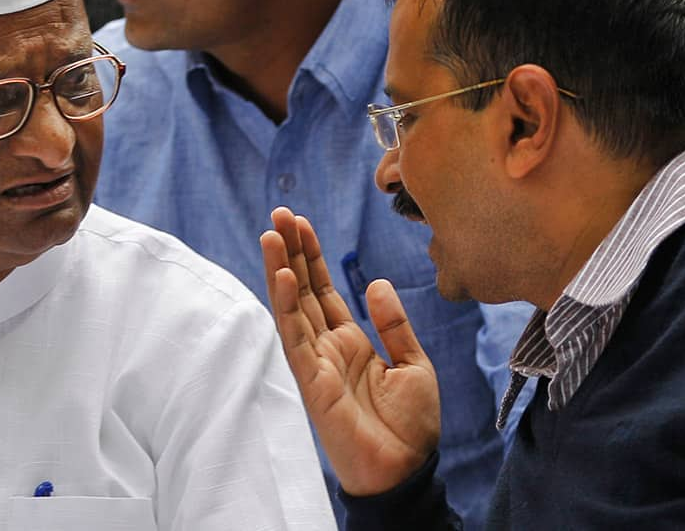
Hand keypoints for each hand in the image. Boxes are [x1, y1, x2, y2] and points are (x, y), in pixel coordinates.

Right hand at [260, 207, 440, 495]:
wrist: (408, 470)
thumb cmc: (411, 426)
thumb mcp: (413, 363)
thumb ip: (393, 323)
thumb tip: (375, 282)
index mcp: (350, 341)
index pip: (323, 290)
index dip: (313, 256)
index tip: (301, 223)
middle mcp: (327, 347)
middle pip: (302, 290)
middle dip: (291, 252)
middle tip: (278, 214)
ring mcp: (316, 362)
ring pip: (291, 307)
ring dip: (280, 269)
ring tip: (271, 234)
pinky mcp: (312, 381)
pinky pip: (295, 338)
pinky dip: (286, 307)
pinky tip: (281, 276)